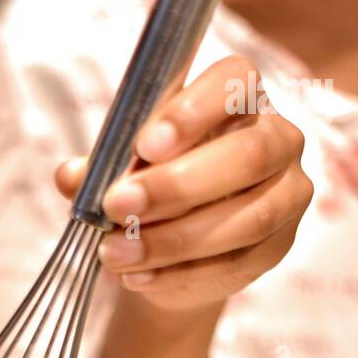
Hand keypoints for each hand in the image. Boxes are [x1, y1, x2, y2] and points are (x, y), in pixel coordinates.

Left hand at [57, 55, 313, 313]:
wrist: (173, 256)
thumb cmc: (150, 188)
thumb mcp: (120, 170)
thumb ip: (99, 168)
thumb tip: (71, 176)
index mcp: (239, 98)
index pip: (234, 81)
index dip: (191, 111)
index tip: (145, 145)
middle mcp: (278, 139)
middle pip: (247, 156)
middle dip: (177, 184)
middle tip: (117, 204)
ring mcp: (287, 195)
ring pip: (245, 219)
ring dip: (173, 240)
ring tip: (115, 253)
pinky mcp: (278, 247)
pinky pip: (236, 264)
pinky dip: (179, 274)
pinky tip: (138, 277)